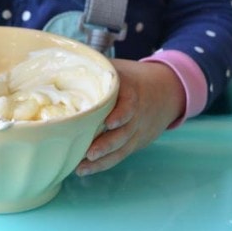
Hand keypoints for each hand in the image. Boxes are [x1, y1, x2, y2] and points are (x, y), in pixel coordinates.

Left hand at [76, 59, 185, 175]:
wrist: (167, 90)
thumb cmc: (132, 78)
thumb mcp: (119, 69)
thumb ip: (97, 67)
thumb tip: (63, 61)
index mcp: (132, 93)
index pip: (130, 105)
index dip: (121, 114)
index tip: (110, 122)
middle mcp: (136, 114)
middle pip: (124, 132)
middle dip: (107, 144)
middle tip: (89, 153)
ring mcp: (137, 130)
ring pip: (121, 148)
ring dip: (102, 160)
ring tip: (81, 167)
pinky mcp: (136, 142)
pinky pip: (121, 155)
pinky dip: (104, 164)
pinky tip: (85, 170)